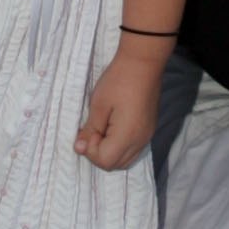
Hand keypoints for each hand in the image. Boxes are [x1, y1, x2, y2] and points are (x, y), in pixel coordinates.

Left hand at [75, 46, 162, 171]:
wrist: (143, 63)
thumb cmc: (118, 81)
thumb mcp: (98, 105)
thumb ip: (90, 130)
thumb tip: (80, 149)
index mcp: (127, 136)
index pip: (105, 161)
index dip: (91, 151)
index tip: (88, 130)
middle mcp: (140, 141)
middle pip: (115, 165)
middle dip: (99, 153)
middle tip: (93, 130)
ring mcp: (147, 136)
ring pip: (125, 160)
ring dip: (109, 151)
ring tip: (102, 129)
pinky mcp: (149, 129)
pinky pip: (133, 149)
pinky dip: (119, 147)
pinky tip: (112, 129)